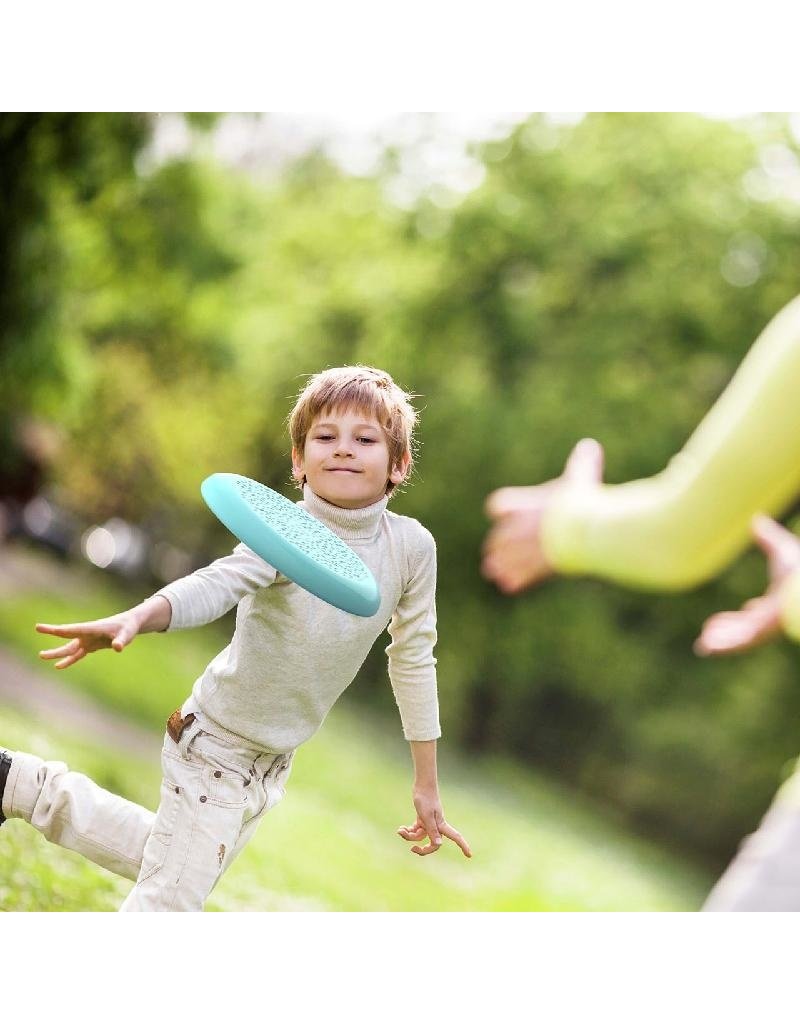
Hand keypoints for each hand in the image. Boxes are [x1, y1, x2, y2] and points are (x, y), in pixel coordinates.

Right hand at [36, 611, 140, 668]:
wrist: (129, 625)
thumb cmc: (128, 627)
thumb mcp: (127, 634)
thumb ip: (121, 641)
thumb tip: (118, 647)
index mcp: (91, 628)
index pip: (70, 630)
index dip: (54, 630)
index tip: (39, 627)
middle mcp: (86, 634)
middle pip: (66, 639)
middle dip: (53, 639)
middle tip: (38, 642)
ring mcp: (87, 640)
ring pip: (69, 648)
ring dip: (57, 653)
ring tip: (42, 655)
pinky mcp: (90, 646)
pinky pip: (77, 654)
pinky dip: (69, 660)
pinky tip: (59, 666)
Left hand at [397, 791, 471, 857]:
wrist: (421, 786)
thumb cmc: (425, 799)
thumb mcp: (427, 816)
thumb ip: (432, 830)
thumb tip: (439, 845)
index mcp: (441, 825)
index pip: (456, 837)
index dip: (463, 846)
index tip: (470, 855)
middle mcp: (436, 826)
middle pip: (433, 844)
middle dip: (422, 849)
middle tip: (412, 849)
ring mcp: (429, 824)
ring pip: (420, 837)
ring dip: (409, 836)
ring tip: (400, 830)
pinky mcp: (421, 820)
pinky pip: (415, 831)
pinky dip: (408, 831)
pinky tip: (401, 829)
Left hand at [482, 438, 604, 592]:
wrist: (584, 528)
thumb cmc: (583, 500)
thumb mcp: (582, 476)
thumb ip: (583, 462)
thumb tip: (591, 445)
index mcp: (523, 505)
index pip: (498, 505)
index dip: (502, 510)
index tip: (503, 513)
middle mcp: (519, 528)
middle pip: (497, 537)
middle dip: (497, 544)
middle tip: (491, 550)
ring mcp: (525, 550)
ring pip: (504, 559)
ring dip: (499, 565)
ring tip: (492, 572)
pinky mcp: (536, 568)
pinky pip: (519, 577)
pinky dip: (514, 581)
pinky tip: (508, 586)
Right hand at [694, 515, 799, 655]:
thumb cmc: (798, 570)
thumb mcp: (781, 550)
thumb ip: (768, 538)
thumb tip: (757, 519)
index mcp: (776, 606)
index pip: (757, 616)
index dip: (744, 618)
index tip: (735, 615)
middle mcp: (770, 621)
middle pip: (744, 631)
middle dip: (726, 633)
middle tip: (708, 634)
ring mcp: (765, 630)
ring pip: (738, 641)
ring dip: (719, 643)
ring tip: (702, 646)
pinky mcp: (760, 635)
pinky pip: (736, 644)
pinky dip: (720, 646)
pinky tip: (706, 647)